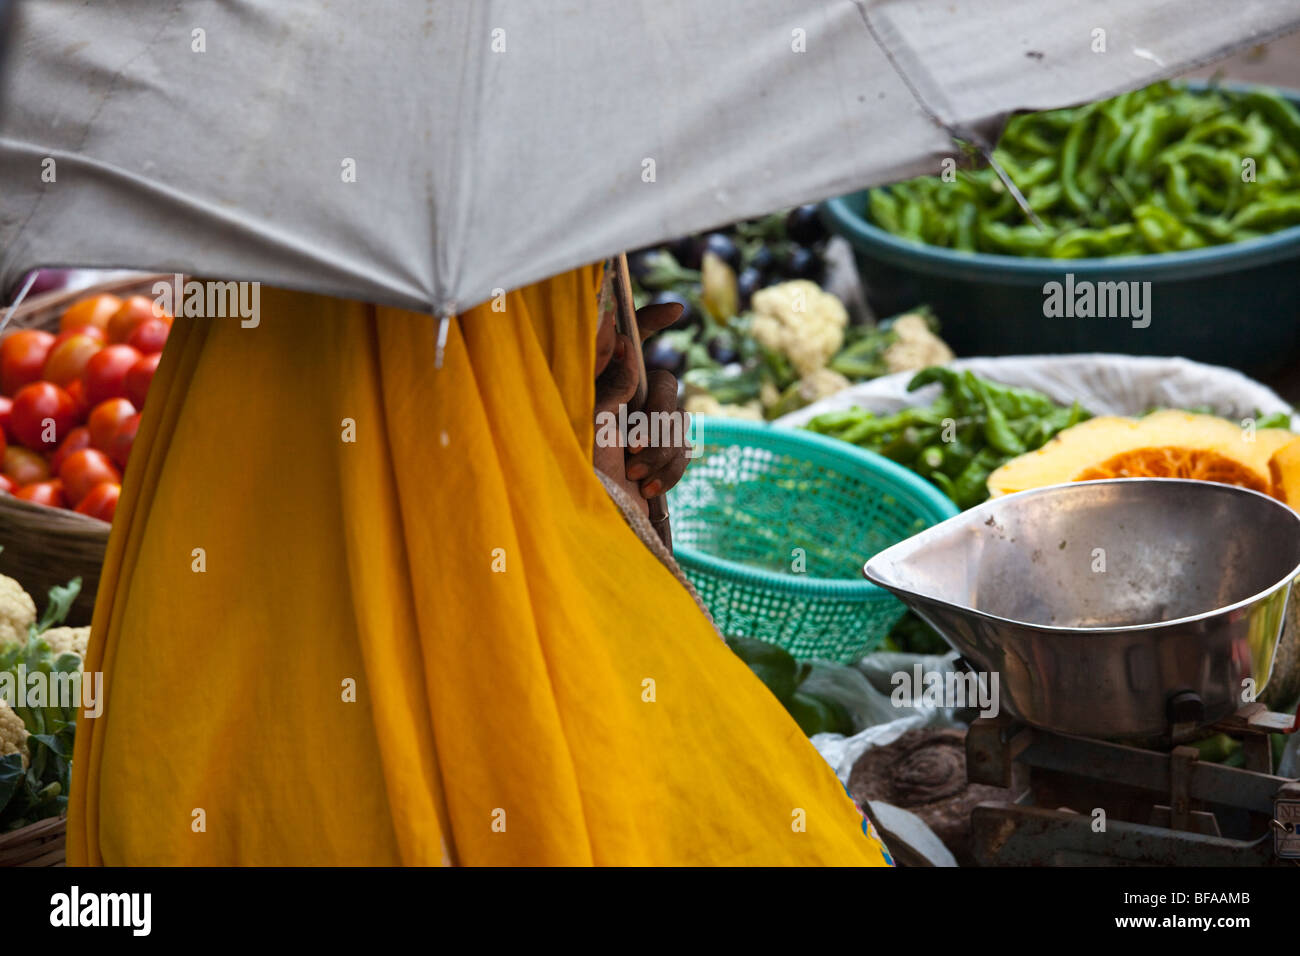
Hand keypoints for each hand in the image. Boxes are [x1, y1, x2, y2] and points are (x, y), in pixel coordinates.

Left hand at [594, 302, 691, 500]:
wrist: (597, 522)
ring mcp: (645, 431)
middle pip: (665, 384)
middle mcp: (625, 404)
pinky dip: (670, 469)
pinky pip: (685, 450)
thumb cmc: (582, 472)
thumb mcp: (594, 421)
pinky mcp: (660, 458)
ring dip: (661, 449)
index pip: (628, 343)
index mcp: (603, 388)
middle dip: (657, 417)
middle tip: (633, 446)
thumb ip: (614, 381)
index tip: (675, 310)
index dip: (650, 320)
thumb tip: (625, 341)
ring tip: (634, 473)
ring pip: (679, 420)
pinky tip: (647, 487)